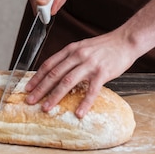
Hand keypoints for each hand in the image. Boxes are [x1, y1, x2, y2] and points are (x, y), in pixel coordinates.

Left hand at [24, 0, 154, 117]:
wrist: (126, 40)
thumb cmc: (105, 47)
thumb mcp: (83, 47)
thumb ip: (71, 58)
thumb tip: (57, 73)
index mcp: (71, 49)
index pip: (49, 64)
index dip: (37, 77)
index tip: (28, 88)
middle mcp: (78, 55)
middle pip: (54, 74)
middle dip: (40, 89)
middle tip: (30, 101)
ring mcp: (90, 64)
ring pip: (67, 82)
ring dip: (55, 96)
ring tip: (46, 108)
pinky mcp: (103, 72)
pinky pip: (91, 90)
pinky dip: (84, 103)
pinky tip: (78, 113)